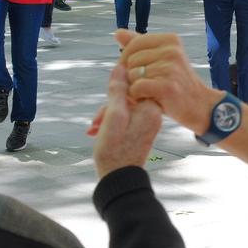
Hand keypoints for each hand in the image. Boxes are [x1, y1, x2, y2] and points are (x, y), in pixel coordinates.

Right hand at [88, 64, 162, 178]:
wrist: (119, 180)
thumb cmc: (114, 150)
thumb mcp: (113, 116)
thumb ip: (118, 90)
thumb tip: (120, 67)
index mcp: (151, 108)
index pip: (136, 82)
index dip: (117, 86)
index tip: (108, 101)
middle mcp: (153, 114)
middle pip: (128, 95)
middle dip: (108, 105)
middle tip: (97, 121)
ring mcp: (147, 123)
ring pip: (123, 107)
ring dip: (106, 115)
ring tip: (94, 129)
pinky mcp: (140, 131)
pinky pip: (125, 117)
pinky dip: (111, 122)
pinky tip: (98, 131)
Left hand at [115, 31, 221, 131]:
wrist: (200, 105)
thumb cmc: (176, 83)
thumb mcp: (161, 59)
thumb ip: (139, 45)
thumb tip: (118, 33)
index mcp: (170, 39)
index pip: (134, 43)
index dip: (128, 60)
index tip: (137, 72)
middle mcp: (172, 50)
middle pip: (131, 60)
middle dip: (132, 75)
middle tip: (147, 85)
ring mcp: (170, 68)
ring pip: (132, 75)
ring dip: (135, 88)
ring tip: (150, 92)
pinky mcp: (167, 86)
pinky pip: (136, 88)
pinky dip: (138, 97)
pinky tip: (149, 99)